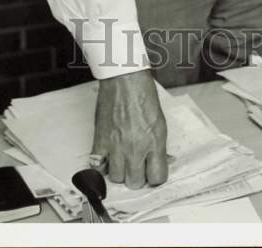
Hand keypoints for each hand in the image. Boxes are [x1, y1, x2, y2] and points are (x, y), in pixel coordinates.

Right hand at [92, 70, 167, 189]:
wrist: (124, 78)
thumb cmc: (143, 93)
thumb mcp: (160, 121)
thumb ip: (159, 145)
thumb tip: (163, 160)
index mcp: (154, 142)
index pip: (157, 178)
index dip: (155, 176)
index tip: (152, 171)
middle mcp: (136, 147)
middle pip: (136, 182)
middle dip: (138, 176)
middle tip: (137, 165)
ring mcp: (116, 146)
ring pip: (117, 178)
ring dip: (120, 171)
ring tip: (122, 159)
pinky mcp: (100, 141)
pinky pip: (98, 167)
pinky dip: (102, 165)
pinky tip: (108, 157)